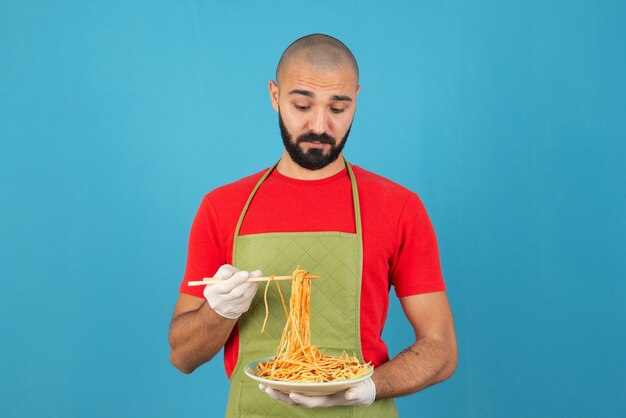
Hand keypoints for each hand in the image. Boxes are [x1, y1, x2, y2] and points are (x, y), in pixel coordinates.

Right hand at [203, 265, 260, 318]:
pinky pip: (247, 301)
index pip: (224, 287)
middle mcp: (218, 302)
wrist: (222, 299)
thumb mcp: (221, 274)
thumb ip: (225, 271)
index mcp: (211, 292)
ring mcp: (228, 308)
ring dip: (252, 286)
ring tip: (257, 276)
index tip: (246, 273)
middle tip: (257, 274)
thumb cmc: (223, 282)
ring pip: (244, 297)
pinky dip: (253, 291)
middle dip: (247, 282)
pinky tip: (254, 284)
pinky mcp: (238, 311)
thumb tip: (230, 273)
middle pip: (235, 293)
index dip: (236, 280)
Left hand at [259, 378, 375, 407]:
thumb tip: (350, 394)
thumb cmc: (359, 390)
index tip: (292, 393)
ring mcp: (311, 393)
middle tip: (266, 388)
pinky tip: (272, 378)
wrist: (358, 389)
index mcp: (326, 400)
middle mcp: (315, 398)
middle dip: (279, 395)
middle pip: (294, 400)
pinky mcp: (309, 387)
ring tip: (262, 384)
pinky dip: (282, 384)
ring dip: (276, 390)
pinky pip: (293, 387)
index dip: (301, 399)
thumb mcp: (359, 392)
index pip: (311, 401)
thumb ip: (355, 393)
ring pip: (290, 395)